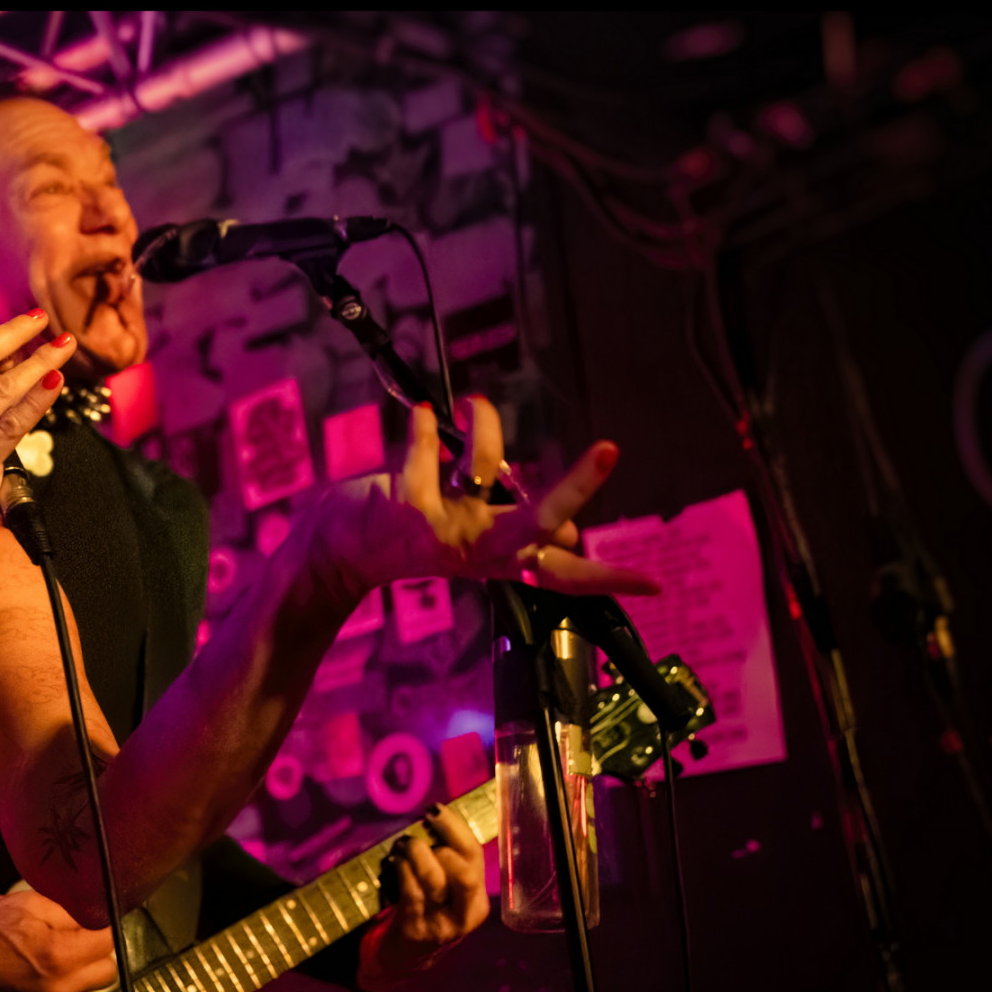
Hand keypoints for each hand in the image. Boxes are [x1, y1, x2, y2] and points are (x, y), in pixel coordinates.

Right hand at [0, 891, 116, 991]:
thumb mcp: (29, 903)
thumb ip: (68, 913)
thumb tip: (94, 918)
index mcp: (59, 956)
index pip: (108, 943)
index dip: (102, 928)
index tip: (93, 924)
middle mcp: (56, 990)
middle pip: (106, 974)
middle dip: (97, 956)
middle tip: (77, 942)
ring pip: (78, 989)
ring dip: (70, 975)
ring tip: (38, 958)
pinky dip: (47, 991)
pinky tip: (24, 976)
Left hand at [308, 397, 659, 606]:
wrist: (336, 550)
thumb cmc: (416, 531)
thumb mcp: (474, 534)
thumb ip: (518, 525)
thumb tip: (568, 535)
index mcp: (500, 558)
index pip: (565, 577)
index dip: (610, 580)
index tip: (655, 587)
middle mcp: (477, 549)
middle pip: (538, 523)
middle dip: (574, 486)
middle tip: (610, 449)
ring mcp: (442, 530)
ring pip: (480, 468)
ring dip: (482, 427)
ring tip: (478, 404)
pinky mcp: (405, 506)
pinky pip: (425, 450)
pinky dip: (423, 428)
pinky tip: (421, 415)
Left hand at [356, 804, 489, 991]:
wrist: (403, 958)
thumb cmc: (426, 912)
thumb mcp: (446, 892)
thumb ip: (448, 860)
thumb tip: (434, 816)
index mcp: (478, 900)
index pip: (474, 856)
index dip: (455, 828)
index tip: (434, 810)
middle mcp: (466, 914)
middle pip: (465, 871)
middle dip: (440, 843)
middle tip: (418, 832)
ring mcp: (441, 925)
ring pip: (435, 880)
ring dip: (415, 854)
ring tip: (402, 846)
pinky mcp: (415, 931)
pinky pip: (411, 894)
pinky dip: (401, 871)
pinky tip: (393, 862)